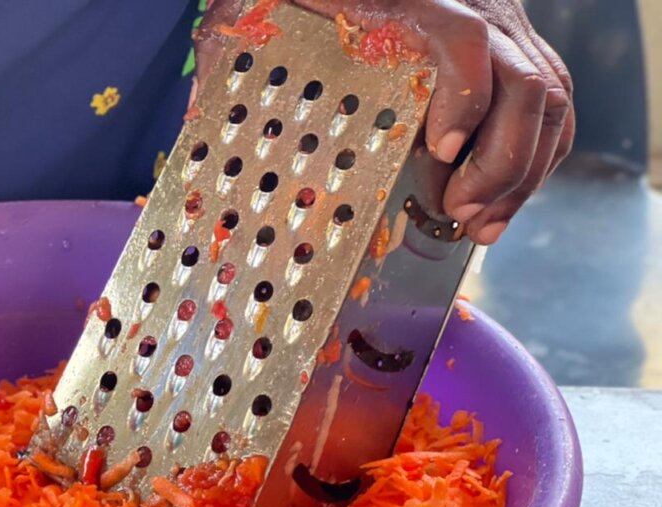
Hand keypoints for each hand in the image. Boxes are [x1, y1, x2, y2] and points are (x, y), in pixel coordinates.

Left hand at [194, 0, 574, 244]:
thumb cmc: (313, 0)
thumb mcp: (276, 8)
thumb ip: (248, 39)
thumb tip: (208, 99)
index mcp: (417, 3)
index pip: (463, 37)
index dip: (464, 97)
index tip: (438, 152)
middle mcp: (479, 12)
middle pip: (526, 83)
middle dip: (500, 162)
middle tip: (459, 214)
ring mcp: (508, 35)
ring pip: (550, 101)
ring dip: (522, 174)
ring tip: (481, 227)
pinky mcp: (521, 58)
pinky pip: (554, 110)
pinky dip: (536, 162)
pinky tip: (501, 205)